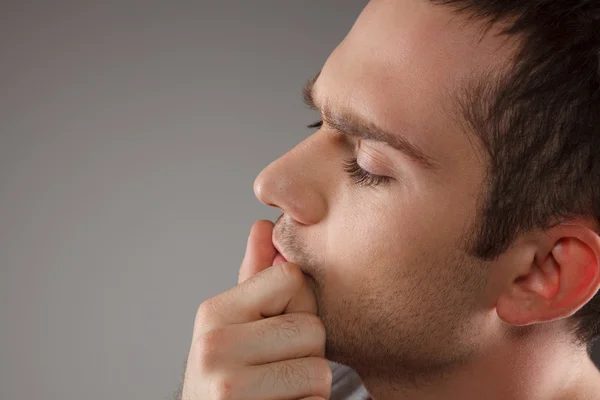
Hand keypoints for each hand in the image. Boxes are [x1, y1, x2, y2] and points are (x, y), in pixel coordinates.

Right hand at [181, 220, 330, 399]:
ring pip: (319, 370)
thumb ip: (253, 277)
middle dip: (306, 350)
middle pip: (312, 328)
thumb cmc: (228, 372)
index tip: (275, 326)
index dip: (296, 304)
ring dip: (309, 384)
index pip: (291, 278)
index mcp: (214, 313)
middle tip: (276, 367)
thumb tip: (263, 225)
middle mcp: (215, 348)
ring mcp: (231, 388)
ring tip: (278, 389)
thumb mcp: (233, 323)